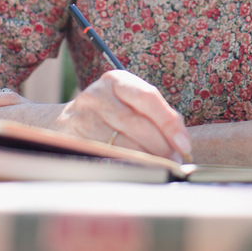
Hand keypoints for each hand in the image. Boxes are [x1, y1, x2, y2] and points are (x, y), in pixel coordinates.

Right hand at [56, 70, 192, 163]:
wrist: (68, 121)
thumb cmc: (111, 113)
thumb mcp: (130, 102)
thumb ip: (157, 114)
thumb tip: (180, 140)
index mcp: (117, 80)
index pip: (148, 98)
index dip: (169, 123)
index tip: (184, 144)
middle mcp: (98, 95)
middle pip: (138, 124)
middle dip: (161, 146)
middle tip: (173, 160)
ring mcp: (83, 118)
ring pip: (124, 144)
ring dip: (148, 159)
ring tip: (160, 166)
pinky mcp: (74, 140)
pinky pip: (107, 158)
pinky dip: (127, 166)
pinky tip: (137, 169)